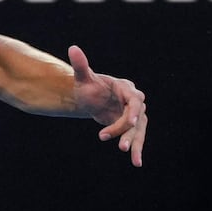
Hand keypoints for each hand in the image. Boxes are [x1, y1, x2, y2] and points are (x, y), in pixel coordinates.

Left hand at [70, 44, 145, 166]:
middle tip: (120, 146)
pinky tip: (136, 162)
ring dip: (135, 143)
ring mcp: (134, 113)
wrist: (89, 97)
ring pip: (138, 129)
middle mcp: (133, 100)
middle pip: (137, 117)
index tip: (129, 122)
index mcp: (125, 88)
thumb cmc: (86, 86)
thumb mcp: (83, 78)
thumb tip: (72, 48)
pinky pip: (135, 136)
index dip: (133, 111)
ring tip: (133, 160)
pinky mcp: (130, 125)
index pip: (134, 99)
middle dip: (129, 131)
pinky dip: (136, 148)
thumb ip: (81, 65)